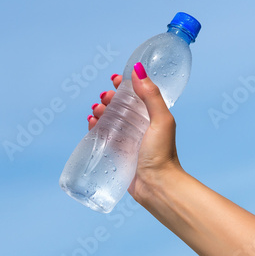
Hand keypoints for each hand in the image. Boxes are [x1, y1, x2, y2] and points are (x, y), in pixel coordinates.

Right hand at [87, 63, 182, 203]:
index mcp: (152, 117)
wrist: (157, 186)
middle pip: (120, 106)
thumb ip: (151, 95)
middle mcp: (140, 127)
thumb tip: (137, 69)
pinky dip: (95, 127)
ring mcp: (128, 141)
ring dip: (100, 111)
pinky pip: (103, 136)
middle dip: (109, 99)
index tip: (114, 80)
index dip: (125, 85)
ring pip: (109, 120)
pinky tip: (91, 123)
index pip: (136, 95)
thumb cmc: (163, 153)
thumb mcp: (161, 119)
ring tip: (96, 111)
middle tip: (104, 98)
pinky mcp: (117, 153)